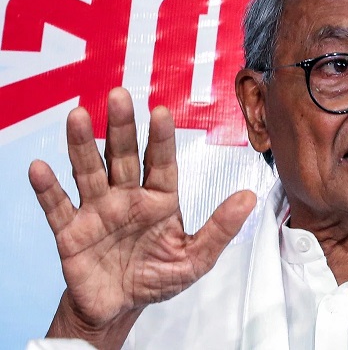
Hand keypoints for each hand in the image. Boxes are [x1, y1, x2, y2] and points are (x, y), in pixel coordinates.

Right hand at [28, 88, 255, 347]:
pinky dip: (48, 189)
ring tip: (78, 116)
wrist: (120, 306)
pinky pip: (56, 207)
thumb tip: (250, 197)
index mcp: (159, 199)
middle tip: (119, 96)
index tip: (161, 111)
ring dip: (82, 145)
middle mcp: (127, 197)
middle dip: (120, 128)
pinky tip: (41, 168)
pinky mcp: (70, 232)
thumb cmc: (158, 276)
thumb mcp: (195, 257)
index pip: (161, 162)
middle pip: (122, 156)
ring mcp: (97, 211)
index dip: (160, 138)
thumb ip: (221, 228)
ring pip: (88, 172)